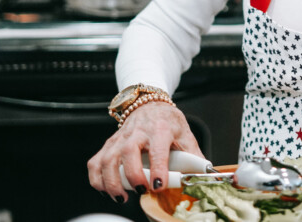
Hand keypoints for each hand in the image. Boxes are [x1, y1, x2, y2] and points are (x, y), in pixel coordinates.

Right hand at [87, 102, 203, 202]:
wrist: (150, 104)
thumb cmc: (168, 122)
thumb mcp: (185, 134)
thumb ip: (194, 156)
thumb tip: (206, 175)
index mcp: (160, 128)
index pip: (158, 148)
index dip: (158, 168)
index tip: (158, 185)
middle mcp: (138, 131)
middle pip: (128, 152)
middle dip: (132, 175)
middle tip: (140, 190)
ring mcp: (120, 137)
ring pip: (108, 158)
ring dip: (111, 181)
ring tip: (121, 197)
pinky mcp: (109, 143)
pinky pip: (96, 162)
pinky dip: (97, 178)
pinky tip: (106, 189)